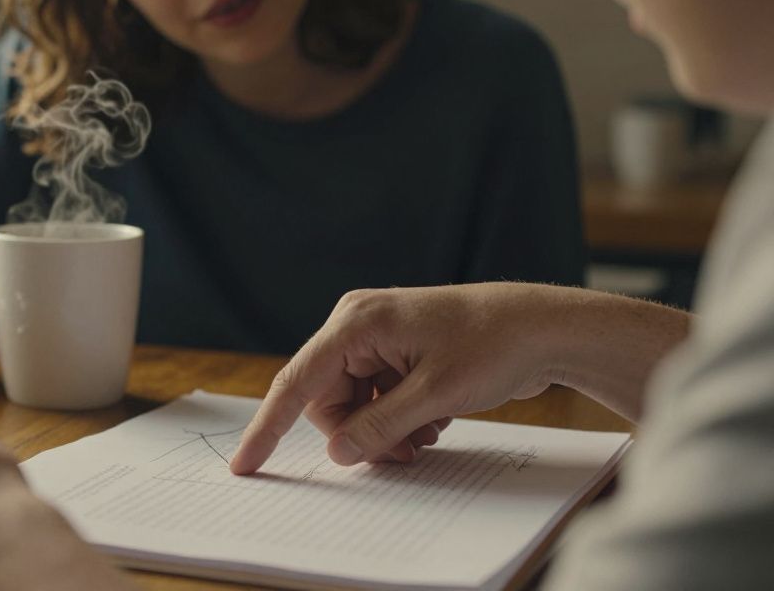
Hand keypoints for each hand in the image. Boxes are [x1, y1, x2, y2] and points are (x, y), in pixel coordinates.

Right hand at [231, 284, 563, 473]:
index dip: (268, 426)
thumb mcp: (435, 395)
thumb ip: (381, 426)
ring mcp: (377, 340)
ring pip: (353, 406)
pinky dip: (398, 420)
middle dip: (358, 434)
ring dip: (383, 431)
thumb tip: (339, 452)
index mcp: (356, 323)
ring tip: (425, 436)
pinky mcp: (396, 354)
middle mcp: (358, 326)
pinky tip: (432, 421)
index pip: (297, 381)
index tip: (245, 464)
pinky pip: (376, 400)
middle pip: (327, 401)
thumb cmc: (493, 344)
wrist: (543, 327)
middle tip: (402, 454)